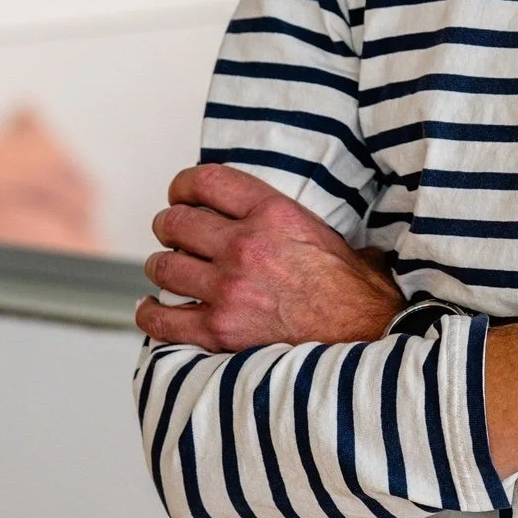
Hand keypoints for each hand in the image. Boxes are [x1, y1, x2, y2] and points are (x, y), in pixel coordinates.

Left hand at [135, 164, 403, 352]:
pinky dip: (150, 312)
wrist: (367, 336)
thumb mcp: (329, 235)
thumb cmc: (355, 290)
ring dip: (161, 266)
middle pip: (176, 222)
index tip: (180, 193)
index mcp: (274, 213)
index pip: (208, 181)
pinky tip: (152, 307)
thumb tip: (288, 219)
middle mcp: (245, 245)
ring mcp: (227, 289)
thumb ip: (295, 221)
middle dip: (169, 226)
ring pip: (163, 266)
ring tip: (167, 269)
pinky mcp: (218, 331)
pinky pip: (161, 318)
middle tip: (172, 234)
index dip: (184, 184)